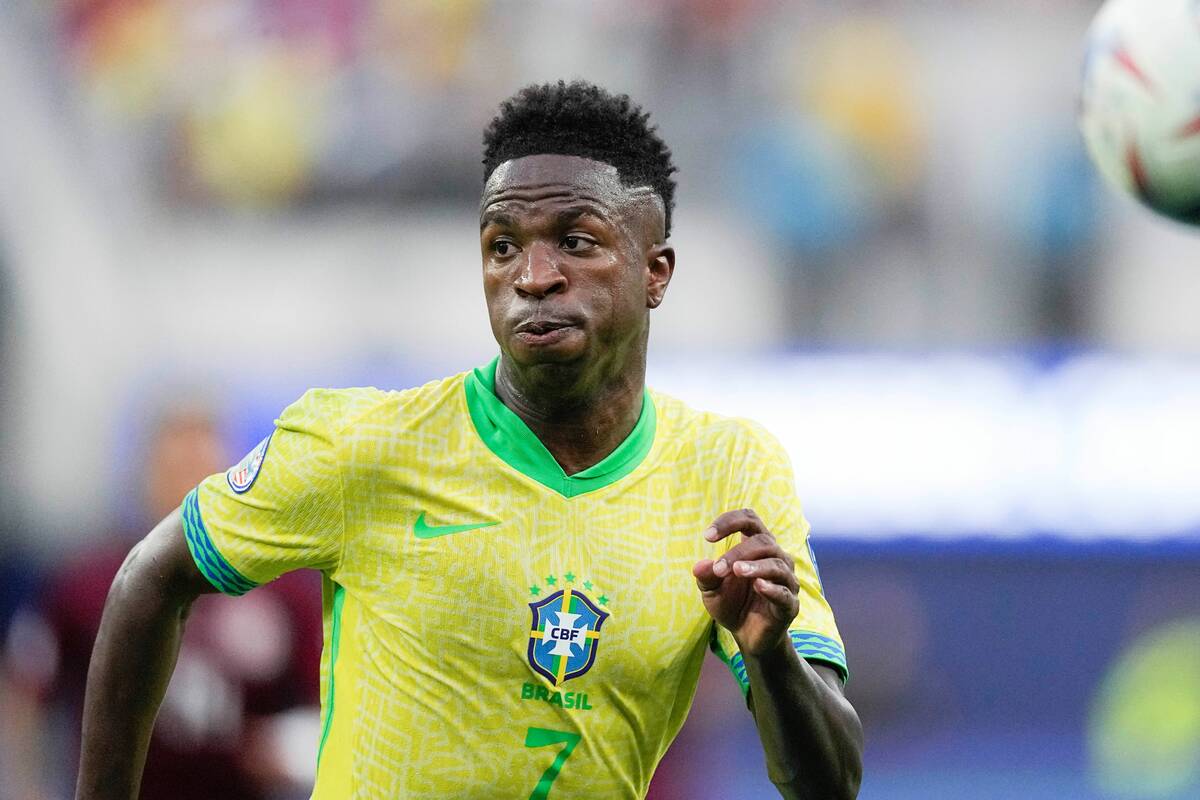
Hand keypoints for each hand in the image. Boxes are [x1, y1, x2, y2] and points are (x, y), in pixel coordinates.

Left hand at [693, 508, 798, 657]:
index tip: (707, 536)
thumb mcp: (711, 591)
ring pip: (777, 564)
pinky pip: (784, 592)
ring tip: (737, 571)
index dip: (730, 521)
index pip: (750, 520)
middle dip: (738, 552)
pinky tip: (758, 586)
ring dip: (755, 566)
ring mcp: (786, 581)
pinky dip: (772, 588)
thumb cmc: (731, 604)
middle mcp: (776, 558)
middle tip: (718, 568)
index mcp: (756, 548)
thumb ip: (706, 576)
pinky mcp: (790, 605)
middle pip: (763, 541)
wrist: (747, 636)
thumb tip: (699, 565)